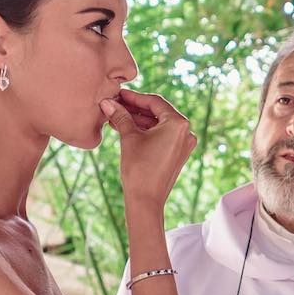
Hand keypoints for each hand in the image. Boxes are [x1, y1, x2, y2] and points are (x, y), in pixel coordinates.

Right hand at [101, 90, 194, 211]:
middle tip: (115, 104)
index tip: (119, 94)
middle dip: (135, 108)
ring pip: (157, 124)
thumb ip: (121, 116)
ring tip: (116, 115)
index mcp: (178, 123)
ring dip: (137, 120)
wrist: (146, 200)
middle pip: (157, 112)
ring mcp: (183, 143)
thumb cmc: (139, 168)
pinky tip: (125, 127)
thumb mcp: (129, 138)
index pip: (155, 102)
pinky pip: (160, 135)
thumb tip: (107, 102)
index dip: (134, 97)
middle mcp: (186, 132)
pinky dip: (144, 131)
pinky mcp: (177, 153)